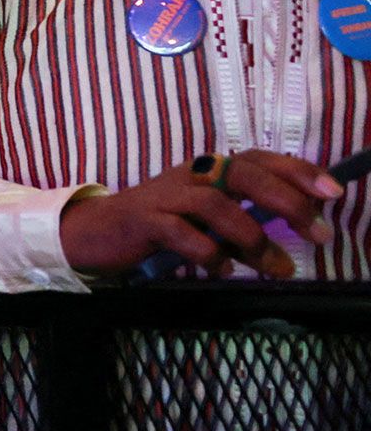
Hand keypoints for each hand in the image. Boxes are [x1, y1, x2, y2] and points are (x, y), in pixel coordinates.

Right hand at [58, 150, 339, 278]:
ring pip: (218, 205)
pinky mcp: (144, 220)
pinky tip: (223, 270)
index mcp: (211, 170)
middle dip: (287, 203)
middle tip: (317, 235)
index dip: (299, 172)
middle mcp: (192, 175)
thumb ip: (246, 215)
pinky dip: (209, 254)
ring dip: (253, 239)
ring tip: (276, 268)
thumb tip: (299, 226)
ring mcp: (166, 196)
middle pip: (245, 175)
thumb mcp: (208, 216)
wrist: (97, 231)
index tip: (334, 193)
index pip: (261, 160)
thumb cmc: (162, 224)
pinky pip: (183, 234)